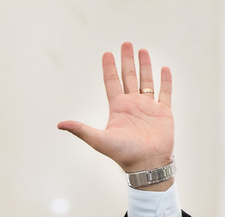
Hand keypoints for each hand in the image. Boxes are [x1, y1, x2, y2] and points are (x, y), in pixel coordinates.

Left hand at [57, 42, 173, 174]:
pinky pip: (165, 93)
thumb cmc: (123, 154)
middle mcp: (133, 105)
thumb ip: (81, 130)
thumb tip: (60, 124)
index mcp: (118, 109)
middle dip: (127, 60)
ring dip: (145, 66)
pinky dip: (165, 81)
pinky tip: (164, 69)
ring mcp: (148, 108)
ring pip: (146, 81)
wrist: (146, 165)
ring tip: (142, 50)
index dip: (109, 68)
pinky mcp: (163, 113)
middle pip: (129, 77)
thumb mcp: (99, 140)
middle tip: (126, 44)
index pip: (112, 82)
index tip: (107, 53)